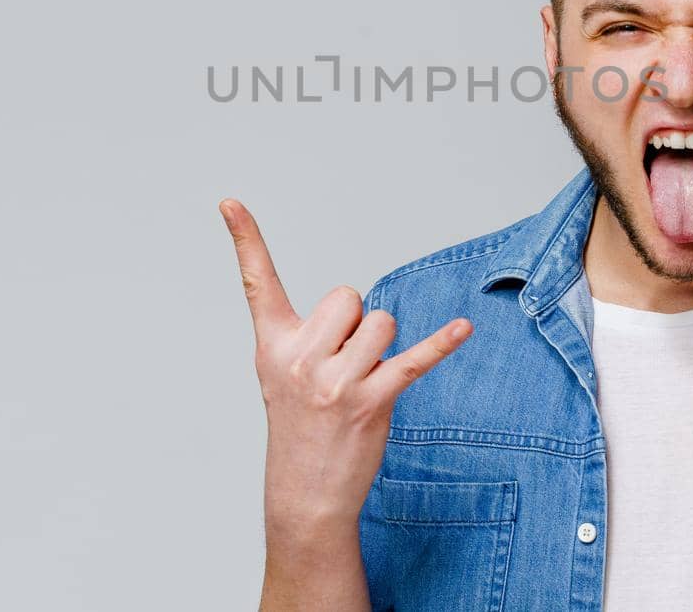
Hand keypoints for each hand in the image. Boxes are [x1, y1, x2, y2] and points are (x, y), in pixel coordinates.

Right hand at [221, 198, 472, 536]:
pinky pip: (413, 360)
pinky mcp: (372, 401)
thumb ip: (308, 332)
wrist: (305, 493)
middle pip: (348, 296)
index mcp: (274, 345)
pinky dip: (442, 344)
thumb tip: (353, 306)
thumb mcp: (281, 374)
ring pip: (381, 321)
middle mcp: (300, 358)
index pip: (256, 282)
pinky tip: (463, 328)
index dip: (244, 239)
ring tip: (362, 382)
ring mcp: (335, 382)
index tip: (229, 201)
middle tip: (342, 365)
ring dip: (382, 347)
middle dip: (356, 322)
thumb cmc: (300, 425)